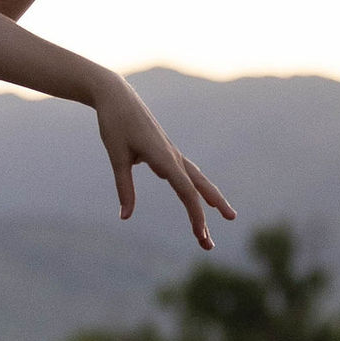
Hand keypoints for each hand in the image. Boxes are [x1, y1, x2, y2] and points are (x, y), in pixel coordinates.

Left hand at [94, 73, 235, 250]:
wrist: (117, 96)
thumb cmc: (115, 124)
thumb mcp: (117, 156)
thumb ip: (124, 187)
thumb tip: (125, 217)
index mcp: (163, 157)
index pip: (186, 191)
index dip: (195, 215)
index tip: (200, 235)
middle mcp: (173, 155)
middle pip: (198, 188)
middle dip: (209, 215)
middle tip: (210, 245)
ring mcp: (172, 152)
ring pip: (197, 180)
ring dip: (209, 201)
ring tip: (224, 218)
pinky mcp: (166, 151)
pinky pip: (188, 173)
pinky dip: (197, 188)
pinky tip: (199, 199)